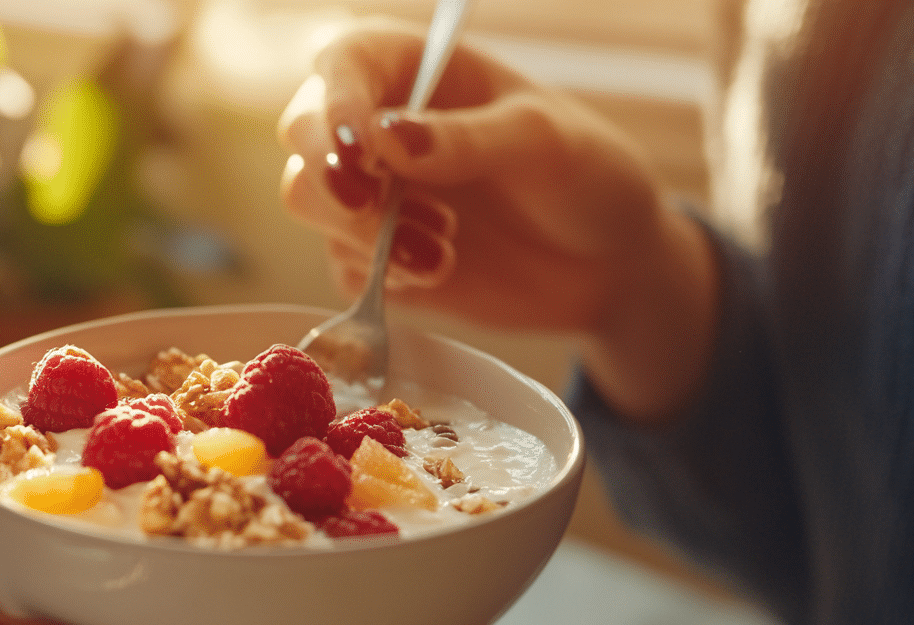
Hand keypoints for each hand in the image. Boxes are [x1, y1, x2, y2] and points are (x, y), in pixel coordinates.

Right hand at [278, 24, 718, 421]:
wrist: (610, 266)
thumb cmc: (588, 177)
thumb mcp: (545, 143)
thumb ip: (467, 137)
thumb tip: (383, 138)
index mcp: (417, 71)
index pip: (343, 60)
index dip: (334, 97)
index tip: (357, 145)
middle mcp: (381, 127)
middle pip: (303, 133)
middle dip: (334, 176)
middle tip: (379, 204)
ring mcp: (374, 194)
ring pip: (309, 200)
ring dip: (364, 231)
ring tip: (441, 248)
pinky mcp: (376, 258)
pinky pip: (341, 265)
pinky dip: (380, 276)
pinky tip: (439, 272)